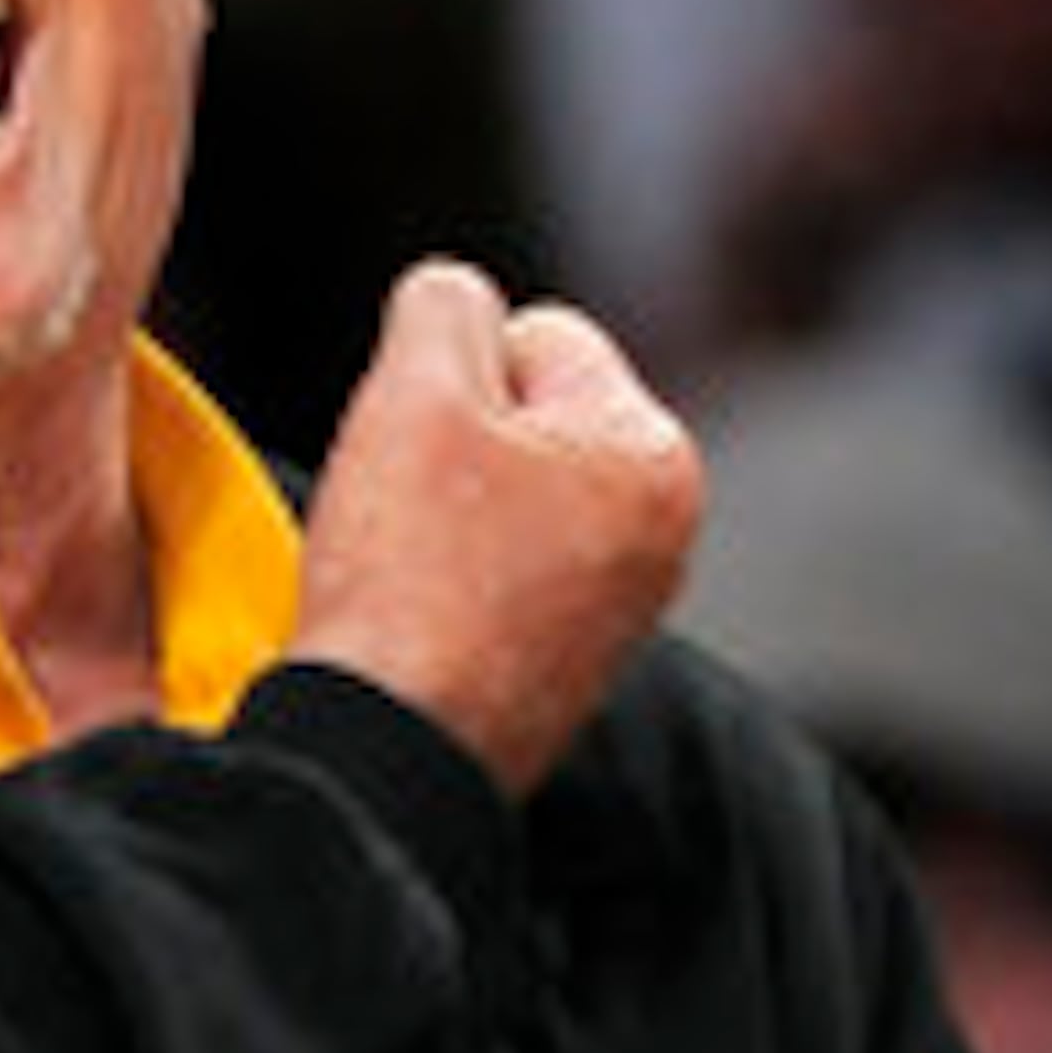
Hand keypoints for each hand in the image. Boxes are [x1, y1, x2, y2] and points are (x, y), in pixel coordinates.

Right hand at [290, 266, 704, 801]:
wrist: (387, 753)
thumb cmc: (411, 577)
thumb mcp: (416, 391)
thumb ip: (442, 304)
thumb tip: (452, 299)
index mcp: (657, 457)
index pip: (540, 333)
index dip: (453, 371)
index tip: (422, 448)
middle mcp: (664, 538)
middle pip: (527, 419)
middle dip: (459, 443)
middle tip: (409, 511)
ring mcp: (619, 614)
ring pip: (504, 500)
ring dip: (446, 514)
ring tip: (409, 572)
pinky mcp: (564, 674)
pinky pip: (494, 579)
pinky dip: (450, 586)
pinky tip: (418, 621)